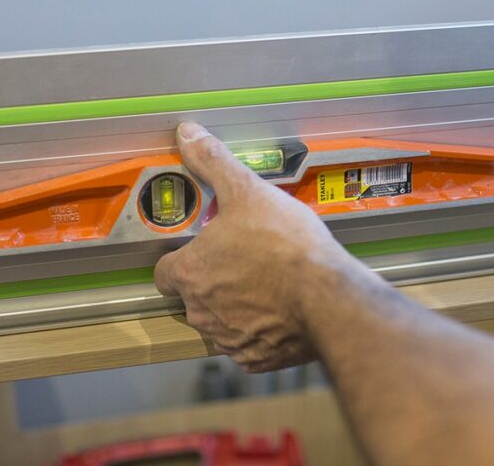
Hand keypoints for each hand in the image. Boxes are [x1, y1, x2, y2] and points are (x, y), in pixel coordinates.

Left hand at [153, 122, 362, 371]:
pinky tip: (282, 310)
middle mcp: (200, 312)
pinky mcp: (256, 359)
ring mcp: (228, 340)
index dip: (181, 259)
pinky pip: (249, 346)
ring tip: (267, 283)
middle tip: (243, 261)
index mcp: (190, 273)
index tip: (202, 249)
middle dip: (212, 282)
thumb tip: (187, 133)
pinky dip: (260, 332)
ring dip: (235, 308)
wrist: (329, 297)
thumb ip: (213, 162)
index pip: (164, 273)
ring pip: (220, 324)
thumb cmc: (285, 243)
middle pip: (192, 298)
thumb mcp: (247, 190)